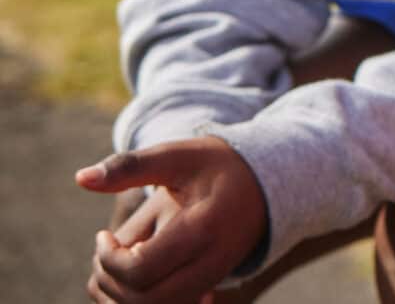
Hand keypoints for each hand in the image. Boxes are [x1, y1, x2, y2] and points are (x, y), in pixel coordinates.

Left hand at [76, 136, 265, 303]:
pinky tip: (134, 274)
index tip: (103, 236)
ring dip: (120, 298)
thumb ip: (131, 166)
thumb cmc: (216, 166)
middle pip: (145, 301)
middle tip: (105, 254)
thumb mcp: (178, 156)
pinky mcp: (206, 289)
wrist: (263, 183)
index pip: (141, 269)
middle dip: (110, 283)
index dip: (109, 259)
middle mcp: (211, 262)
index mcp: (203, 228)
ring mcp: (211, 280)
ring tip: (116, 263)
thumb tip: (81, 178)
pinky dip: (137, 301)